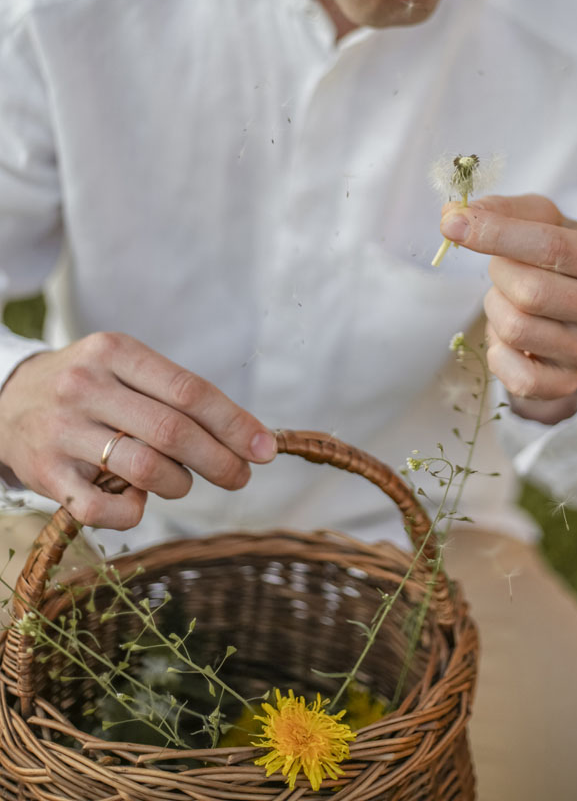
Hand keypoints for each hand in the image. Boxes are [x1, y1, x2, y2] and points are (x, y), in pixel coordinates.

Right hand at [0, 332, 276, 528]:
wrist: (6, 400)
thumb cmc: (88, 386)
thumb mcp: (124, 367)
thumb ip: (175, 394)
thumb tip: (246, 435)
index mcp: (115, 351)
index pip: (189, 391)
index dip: (234, 423)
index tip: (264, 449)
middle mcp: (86, 386)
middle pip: (173, 431)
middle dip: (219, 460)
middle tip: (240, 476)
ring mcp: (63, 431)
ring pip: (146, 469)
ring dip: (180, 484)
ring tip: (184, 482)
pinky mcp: (46, 473)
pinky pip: (105, 509)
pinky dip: (134, 511)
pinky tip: (137, 499)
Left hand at [439, 194, 576, 423]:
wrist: (572, 312)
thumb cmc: (555, 256)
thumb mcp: (541, 220)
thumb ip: (501, 210)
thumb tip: (453, 216)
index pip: (551, 246)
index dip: (496, 233)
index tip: (453, 224)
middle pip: (531, 292)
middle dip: (499, 274)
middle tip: (502, 268)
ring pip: (516, 329)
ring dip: (496, 308)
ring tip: (509, 300)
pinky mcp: (566, 383)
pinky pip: (516, 375)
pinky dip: (497, 352)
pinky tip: (510, 338)